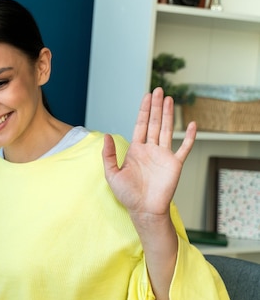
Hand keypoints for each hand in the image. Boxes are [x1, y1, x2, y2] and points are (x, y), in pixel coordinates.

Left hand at [102, 87, 196, 217]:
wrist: (144, 210)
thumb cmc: (127, 195)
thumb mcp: (112, 174)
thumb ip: (108, 155)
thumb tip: (107, 135)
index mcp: (136, 150)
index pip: (140, 125)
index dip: (144, 110)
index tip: (146, 97)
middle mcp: (150, 150)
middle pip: (154, 123)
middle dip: (156, 107)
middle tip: (158, 90)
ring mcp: (164, 156)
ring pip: (167, 130)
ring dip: (169, 115)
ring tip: (170, 99)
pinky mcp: (175, 164)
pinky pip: (184, 148)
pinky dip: (189, 136)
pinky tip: (192, 124)